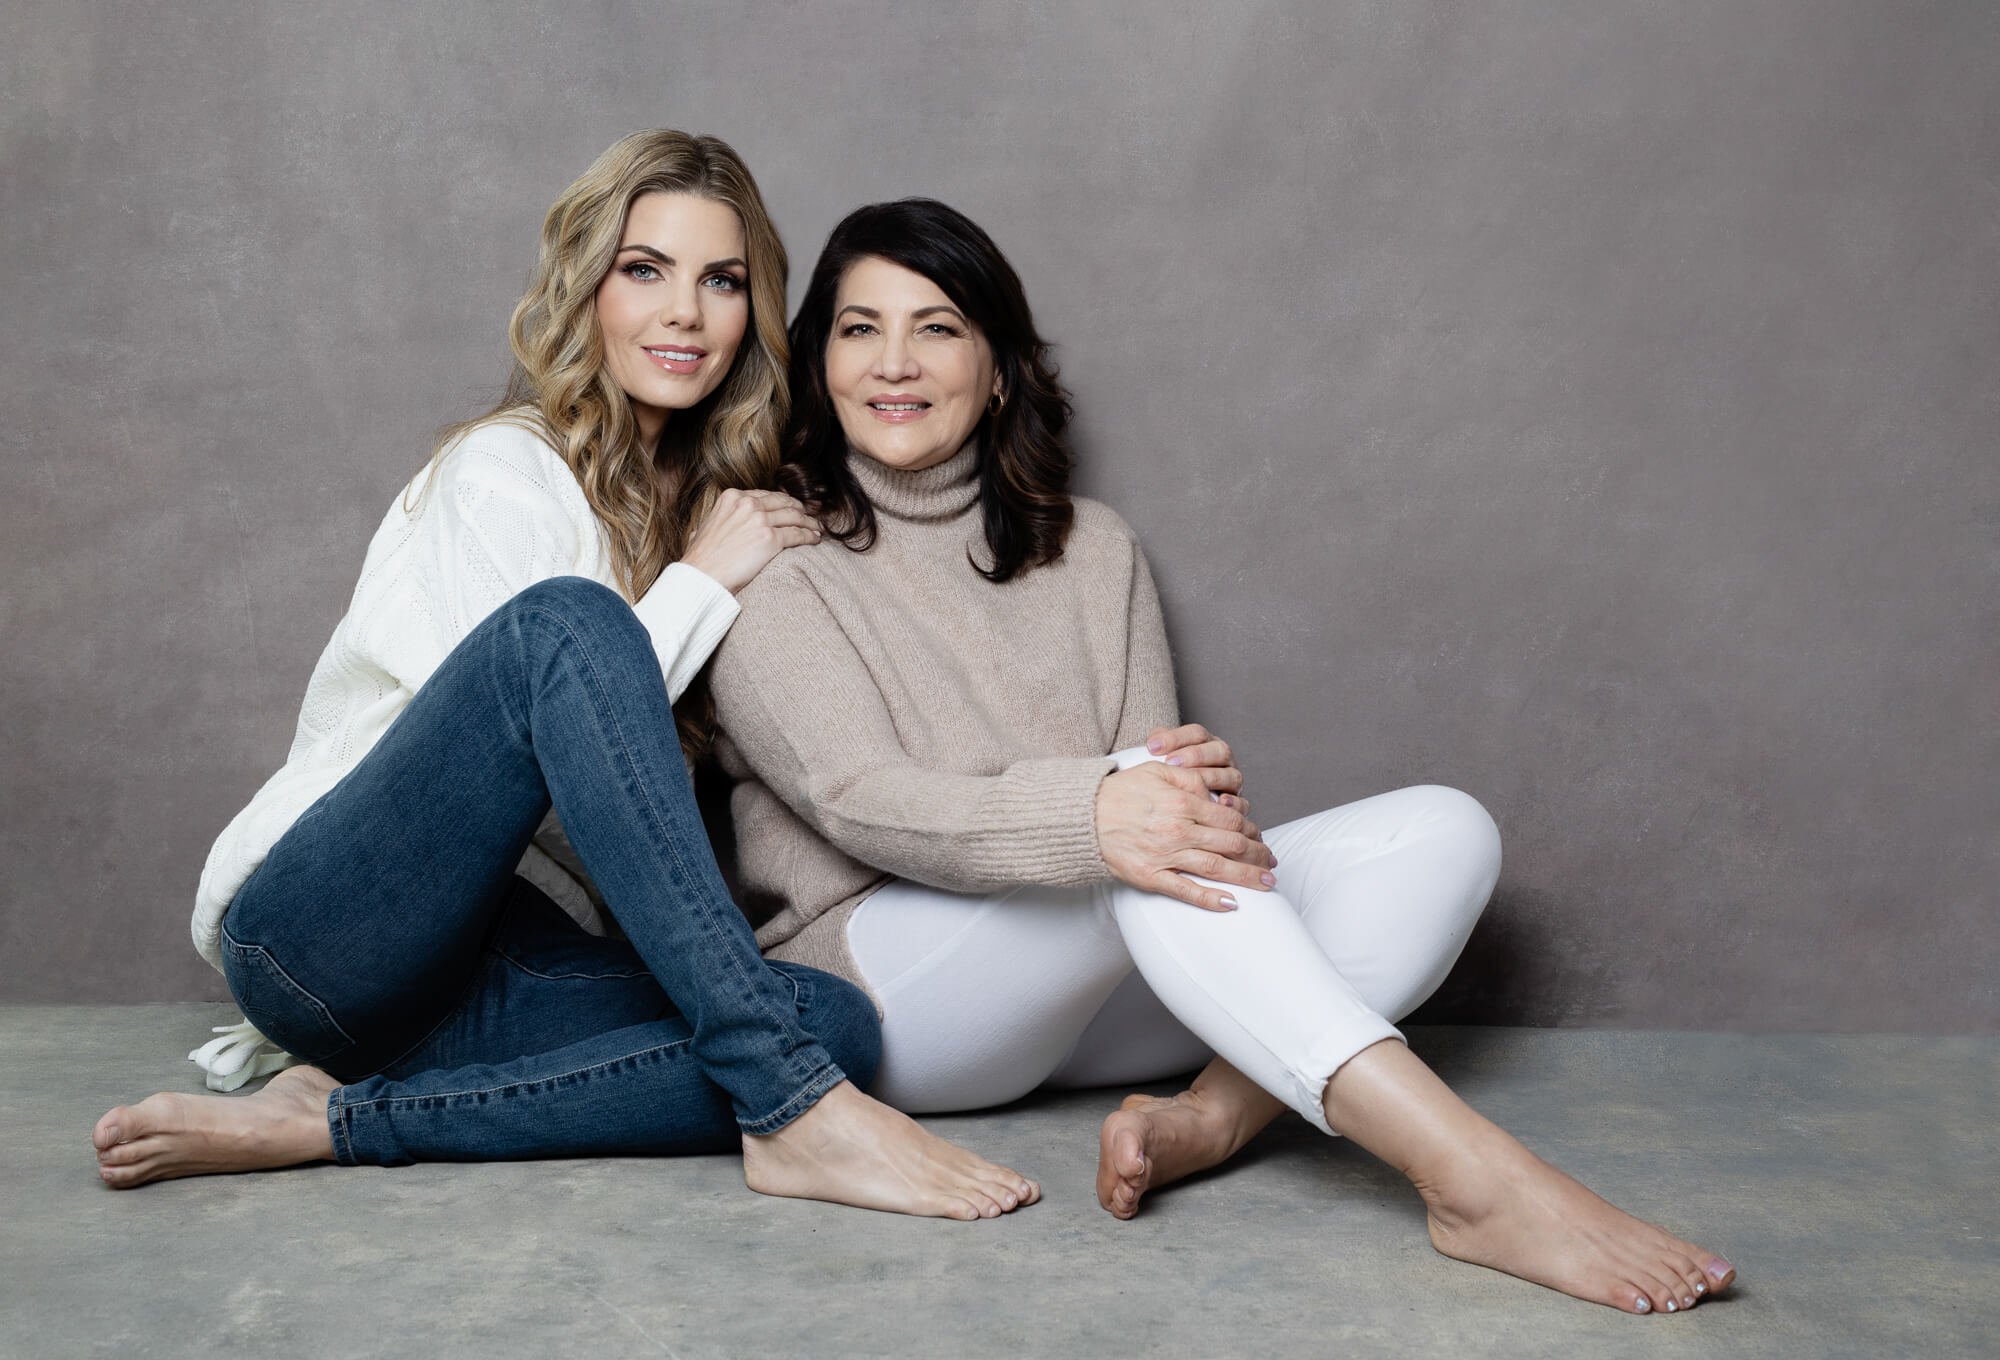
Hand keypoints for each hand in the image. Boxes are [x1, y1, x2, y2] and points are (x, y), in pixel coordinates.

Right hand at [679, 489, 820, 594]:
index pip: (766, 496)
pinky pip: (798, 534)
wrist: (702, 577)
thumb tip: (718, 523)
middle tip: (808, 517)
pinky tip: (815, 539)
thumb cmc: (701, 559)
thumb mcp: (705, 527)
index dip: (782, 502)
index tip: (791, 508)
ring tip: (817, 529)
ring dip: (809, 523)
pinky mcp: (770, 539)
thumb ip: (718, 519)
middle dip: (799, 510)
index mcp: (732, 497)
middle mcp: (747, 504)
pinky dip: (809, 536)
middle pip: (783, 503)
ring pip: (794, 517)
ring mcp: (760, 520)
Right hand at [1094, 762, 1275, 912]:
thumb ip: (1192, 779)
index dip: (1253, 831)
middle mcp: (1180, 829)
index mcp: (1184, 801)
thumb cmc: (1122, 792)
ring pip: (1217, 869)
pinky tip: (1231, 903)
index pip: (1232, 819)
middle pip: (1232, 845)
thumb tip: (1221, 796)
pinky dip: (1211, 899)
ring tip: (1267, 886)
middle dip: (1259, 857)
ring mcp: (1166, 854)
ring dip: (1247, 878)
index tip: (1262, 839)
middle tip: (1273, 865)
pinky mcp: (1151, 876)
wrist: (1084, 816)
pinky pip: (1186, 891)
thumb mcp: (1158, 771)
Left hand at [1142, 723, 1260, 837]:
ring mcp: (1232, 780)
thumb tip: (1152, 742)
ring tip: (1193, 783)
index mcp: (1205, 744)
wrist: (1179, 806)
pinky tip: (1220, 802)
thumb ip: (1158, 746)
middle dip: (1195, 755)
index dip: (1176, 738)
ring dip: (1213, 778)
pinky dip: (1235, 803)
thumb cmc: (1167, 779)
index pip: (1197, 734)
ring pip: (1232, 775)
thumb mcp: (1160, 759)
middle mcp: (1222, 759)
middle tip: (1171, 762)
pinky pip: (1243, 802)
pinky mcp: (1238, 803)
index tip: (1153, 747)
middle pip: (1219, 750)